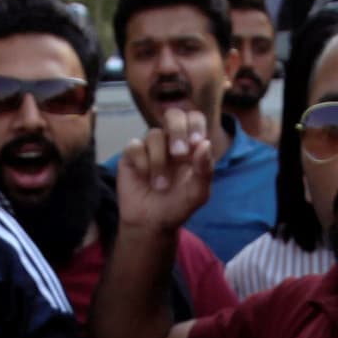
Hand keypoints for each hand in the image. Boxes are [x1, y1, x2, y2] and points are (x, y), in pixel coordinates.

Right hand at [116, 105, 217, 234]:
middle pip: (173, 115)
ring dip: (159, 161)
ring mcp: (150, 146)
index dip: (195, 124)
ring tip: (161, 185)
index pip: (194, 119)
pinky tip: (144, 177)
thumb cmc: (177, 206)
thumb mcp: (197, 194)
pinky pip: (135, 146)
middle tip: (180, 154)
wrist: (151, 223)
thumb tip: (205, 144)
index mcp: (190, 145)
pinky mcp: (131, 154)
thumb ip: (205, 170)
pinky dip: (142, 162)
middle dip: (177, 131)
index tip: (196, 142)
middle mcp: (170, 141)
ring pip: (154, 135)